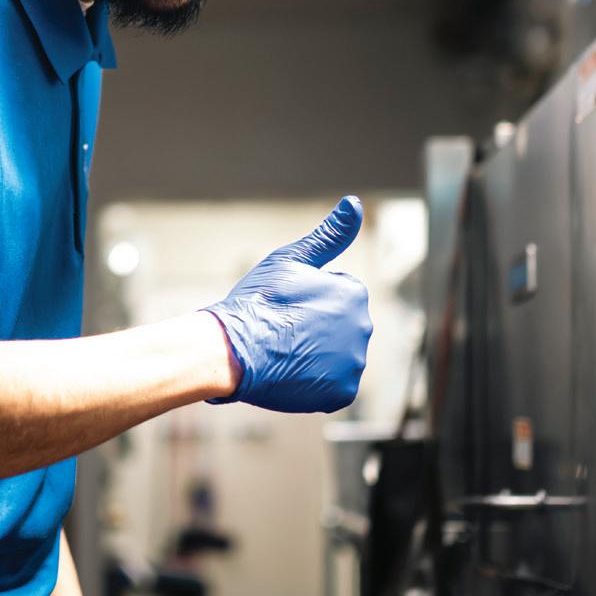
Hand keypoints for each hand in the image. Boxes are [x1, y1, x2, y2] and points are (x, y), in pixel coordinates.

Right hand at [205, 196, 372, 413]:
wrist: (232, 349)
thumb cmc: (257, 300)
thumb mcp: (292, 259)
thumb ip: (330, 234)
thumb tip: (354, 203)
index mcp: (354, 292)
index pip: (335, 297)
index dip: (306, 301)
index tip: (285, 306)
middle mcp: (363, 327)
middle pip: (338, 328)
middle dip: (315, 329)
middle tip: (282, 329)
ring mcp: (353, 362)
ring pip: (334, 358)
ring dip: (314, 356)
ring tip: (284, 351)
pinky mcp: (342, 392)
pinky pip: (331, 387)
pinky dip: (313, 383)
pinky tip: (291, 373)